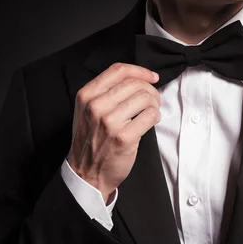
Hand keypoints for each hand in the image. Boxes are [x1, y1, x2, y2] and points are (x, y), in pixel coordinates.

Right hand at [67, 62, 160, 202]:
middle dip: (150, 89)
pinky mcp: (124, 138)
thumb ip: (105, 92)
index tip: (151, 77)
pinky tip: (151, 121)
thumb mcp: (87, 111)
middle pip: (134, 83)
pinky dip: (155, 116)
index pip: (118, 70)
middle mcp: (96, 106)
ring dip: (154, 104)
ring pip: (145, 98)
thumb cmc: (91, 141)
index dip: (140, 71)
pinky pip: (150, 116)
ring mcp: (109, 122)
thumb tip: (137, 79)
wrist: (86, 173)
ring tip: (152, 111)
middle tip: (154, 99)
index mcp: (86, 95)